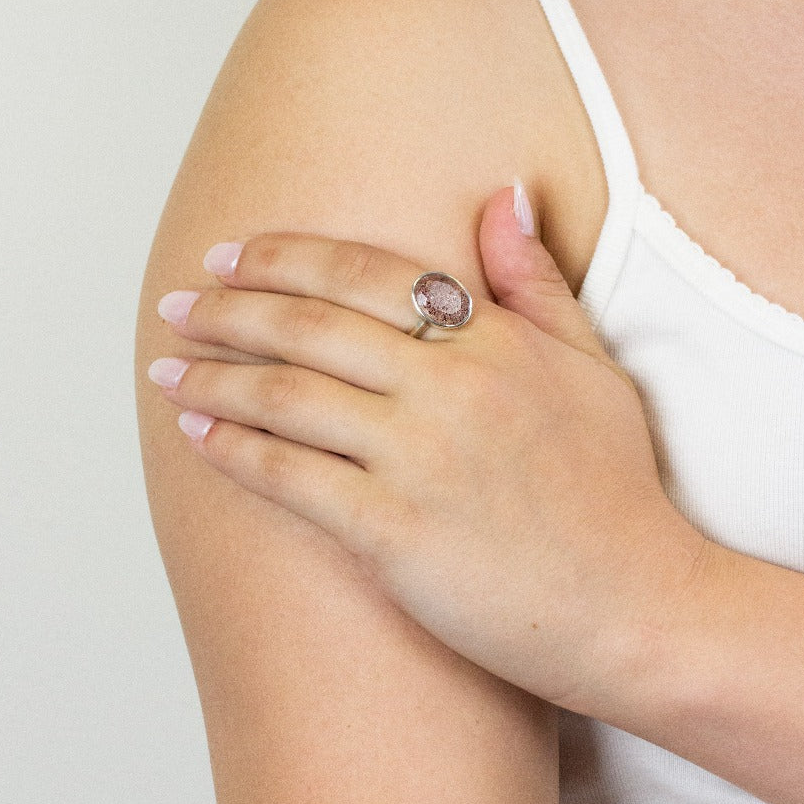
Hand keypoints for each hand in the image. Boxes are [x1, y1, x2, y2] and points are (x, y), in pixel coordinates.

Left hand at [147, 186, 710, 715]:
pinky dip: (232, 447)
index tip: (231, 256)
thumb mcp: (591, 365)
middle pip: (309, 326)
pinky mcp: (393, 533)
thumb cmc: (613, 488)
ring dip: (213, 374)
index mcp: (494, 340)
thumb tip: (501, 194)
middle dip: (228, 308)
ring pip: (287, 396)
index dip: (285, 257)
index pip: (365, 274)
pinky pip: (290, 477)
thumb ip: (536, 279)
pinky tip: (194, 430)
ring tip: (164, 364)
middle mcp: (450, 388)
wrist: (639, 608)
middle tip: (177, 303)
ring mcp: (420, 459)